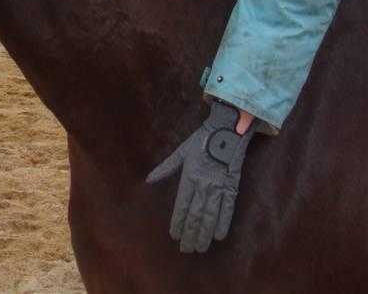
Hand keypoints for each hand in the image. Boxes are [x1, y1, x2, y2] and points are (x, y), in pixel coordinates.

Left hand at [146, 100, 255, 253]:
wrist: (226, 131)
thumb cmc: (200, 141)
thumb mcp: (180, 152)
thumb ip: (165, 168)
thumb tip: (148, 180)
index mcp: (189, 176)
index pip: (182, 205)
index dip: (177, 222)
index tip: (174, 235)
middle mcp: (203, 184)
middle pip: (196, 215)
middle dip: (190, 233)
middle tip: (186, 249)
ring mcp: (219, 187)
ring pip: (210, 215)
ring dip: (205, 233)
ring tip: (200, 247)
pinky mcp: (232, 187)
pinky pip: (228, 209)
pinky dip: (223, 223)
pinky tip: (218, 236)